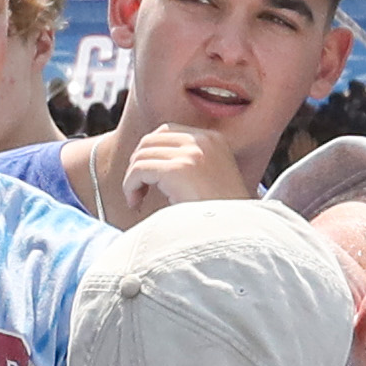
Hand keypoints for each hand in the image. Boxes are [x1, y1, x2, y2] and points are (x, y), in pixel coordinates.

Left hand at [116, 123, 230, 224]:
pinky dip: (130, 186)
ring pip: (141, 155)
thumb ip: (187, 163)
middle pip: (150, 140)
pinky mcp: (178, 170)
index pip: (167, 132)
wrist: (235, 233)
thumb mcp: (208, 179)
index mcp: (213, 140)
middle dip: (138, 164)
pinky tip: (135, 203)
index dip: (150, 153)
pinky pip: (139, 170)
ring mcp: (192, 153)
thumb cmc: (218, 216)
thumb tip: (147, 160)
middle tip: (137, 190)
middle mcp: (203, 141)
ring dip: (132, 178)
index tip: (148, 178)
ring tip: (136, 200)